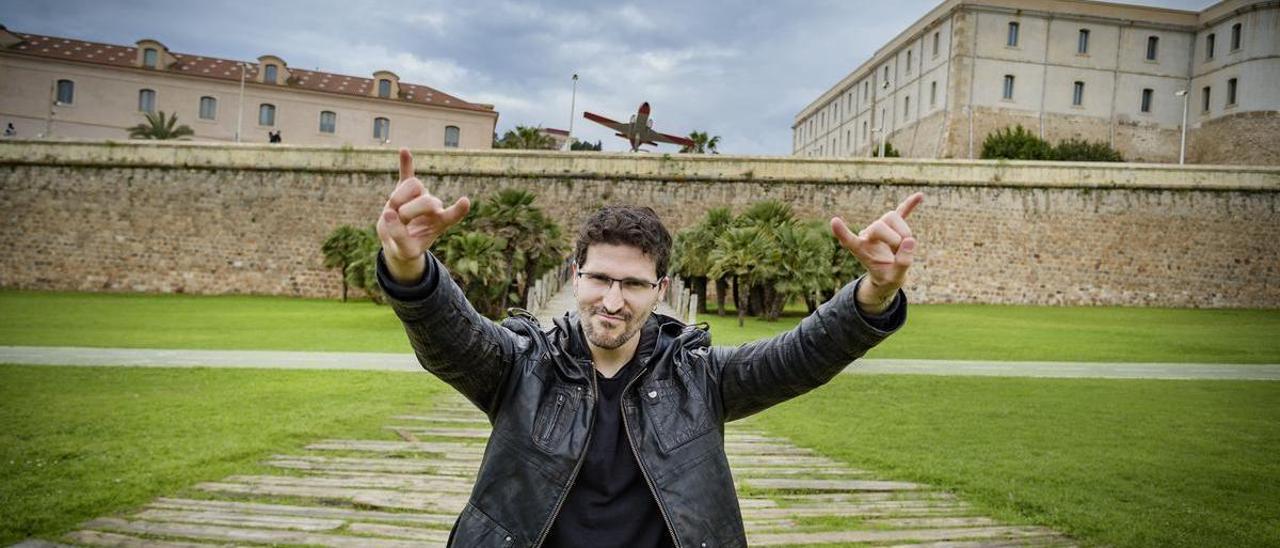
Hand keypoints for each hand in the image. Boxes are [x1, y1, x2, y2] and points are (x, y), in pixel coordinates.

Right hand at [376, 148, 470, 283]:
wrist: (397, 240)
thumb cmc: (405, 246)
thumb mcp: (404, 250)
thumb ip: (398, 235)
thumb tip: (389, 213)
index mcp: (440, 223)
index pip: (452, 216)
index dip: (458, 209)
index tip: (465, 201)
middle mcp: (434, 207)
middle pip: (426, 200)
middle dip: (408, 213)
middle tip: (400, 224)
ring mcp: (420, 196)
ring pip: (412, 186)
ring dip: (398, 200)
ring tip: (394, 214)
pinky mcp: (405, 190)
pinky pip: (406, 174)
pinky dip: (405, 163)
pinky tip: (404, 151)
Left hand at [830, 192, 923, 313]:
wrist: (888, 274)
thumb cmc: (887, 277)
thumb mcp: (894, 279)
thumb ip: (902, 263)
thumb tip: (910, 240)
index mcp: (860, 250)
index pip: (849, 240)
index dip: (842, 232)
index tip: (834, 221)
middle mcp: (867, 235)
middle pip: (880, 224)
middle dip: (895, 239)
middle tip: (899, 254)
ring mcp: (880, 228)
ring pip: (893, 217)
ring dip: (903, 232)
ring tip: (902, 248)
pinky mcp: (893, 225)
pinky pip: (902, 211)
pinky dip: (909, 205)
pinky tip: (920, 196)